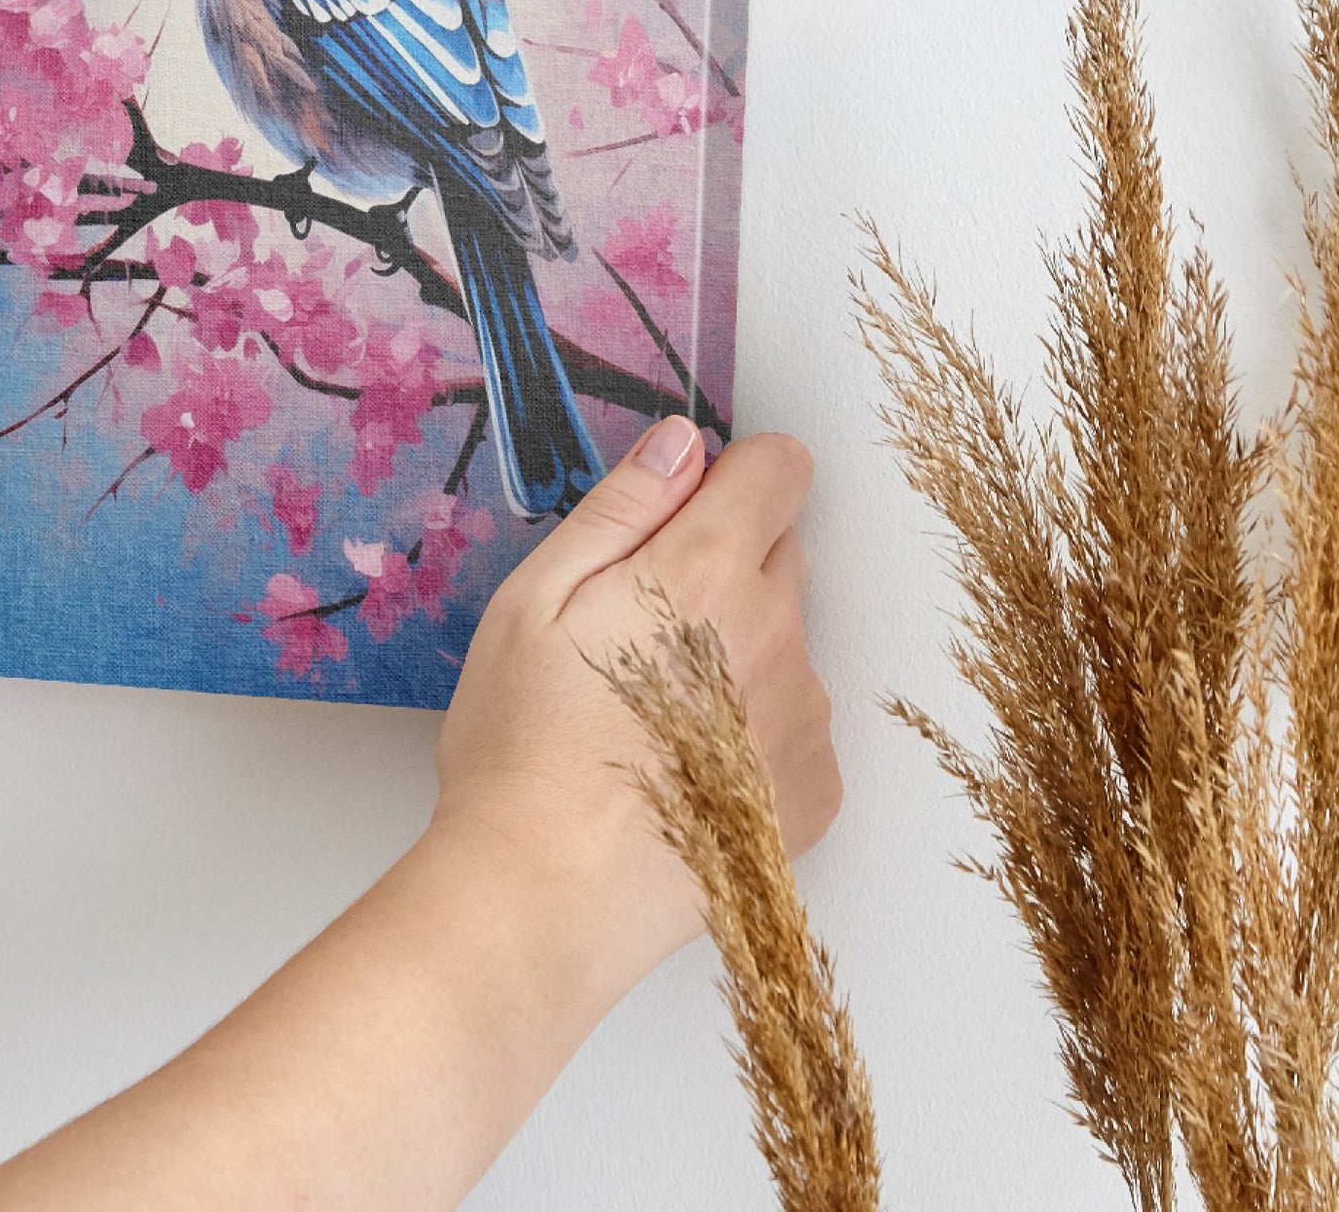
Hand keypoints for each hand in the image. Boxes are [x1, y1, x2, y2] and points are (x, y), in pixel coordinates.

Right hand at [432, 418, 840, 1001]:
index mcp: (708, 571)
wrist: (547, 894)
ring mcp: (805, 718)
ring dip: (737, 653)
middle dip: (723, 566)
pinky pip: (794, 725)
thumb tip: (683, 443)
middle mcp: (779, 634)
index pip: (780, 469)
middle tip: (636, 628)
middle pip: (781, 554)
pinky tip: (682, 768)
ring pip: (785, 642)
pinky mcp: (815, 792)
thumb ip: (621, 508)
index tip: (681, 515)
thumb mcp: (535, 598)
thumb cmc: (523, 744)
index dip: (730, 478)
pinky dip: (752, 732)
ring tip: (649, 715)